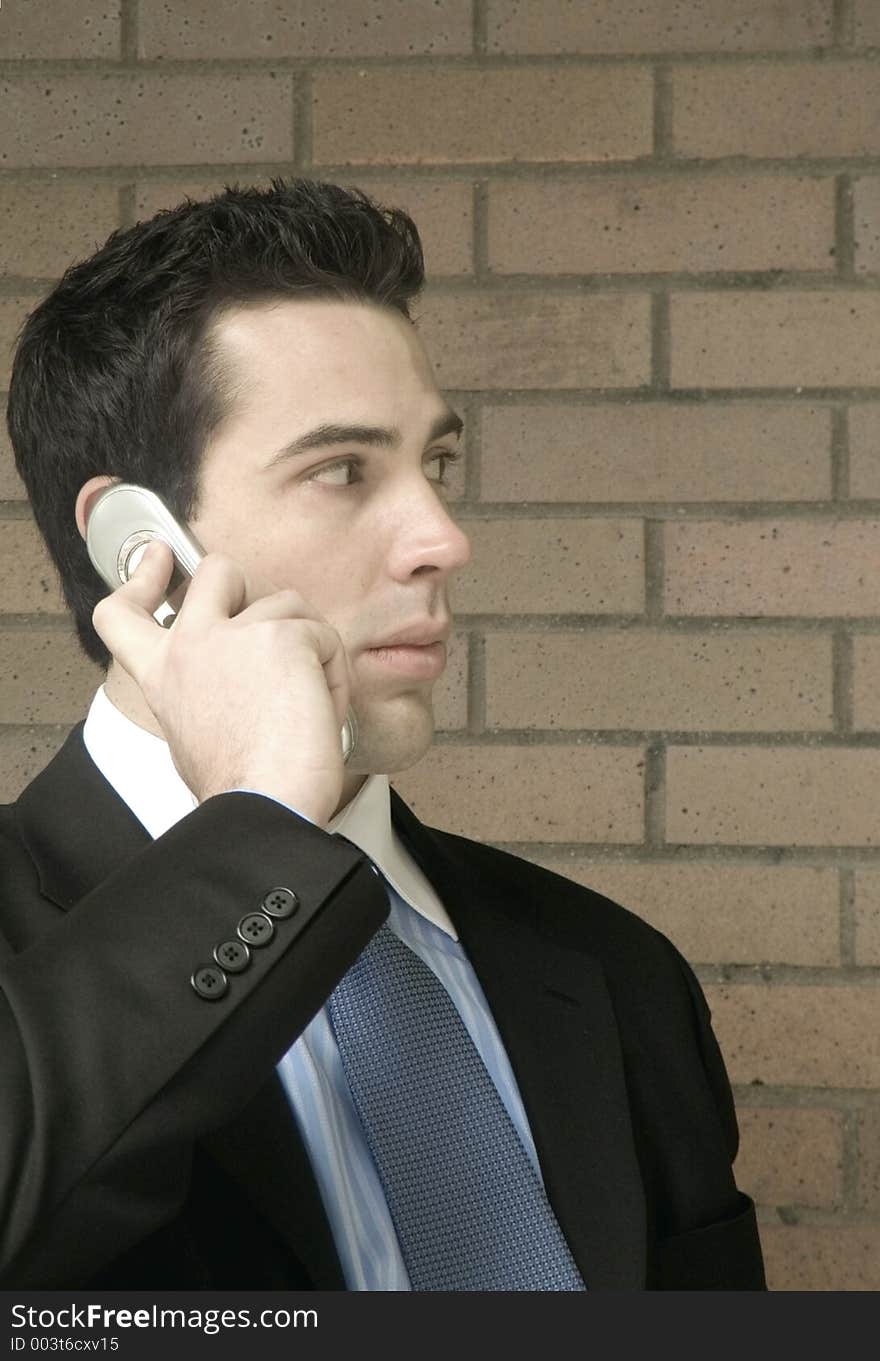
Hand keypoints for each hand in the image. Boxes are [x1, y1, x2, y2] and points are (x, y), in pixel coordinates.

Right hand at [91, 540, 352, 827]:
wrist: (267, 806)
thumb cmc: (241, 789)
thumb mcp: (194, 735)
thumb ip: (203, 692)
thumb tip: (232, 688)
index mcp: (163, 674)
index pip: (123, 612)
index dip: (140, 577)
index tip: (158, 557)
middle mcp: (190, 644)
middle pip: (217, 572)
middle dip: (248, 587)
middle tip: (272, 628)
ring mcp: (234, 634)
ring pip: (287, 606)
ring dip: (308, 648)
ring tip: (306, 706)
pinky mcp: (283, 637)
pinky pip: (324, 637)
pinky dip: (335, 674)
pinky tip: (323, 712)